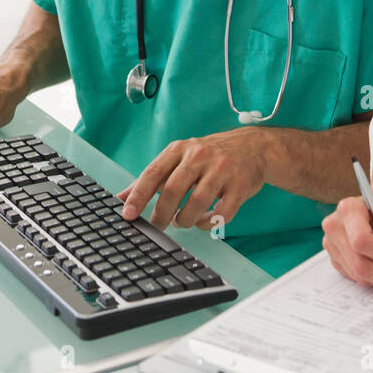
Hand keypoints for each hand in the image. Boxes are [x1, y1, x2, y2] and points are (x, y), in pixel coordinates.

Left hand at [118, 128, 269, 229]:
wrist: (253, 147)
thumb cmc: (209, 156)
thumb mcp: (178, 159)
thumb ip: (151, 179)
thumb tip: (120, 198)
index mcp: (180, 149)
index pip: (153, 173)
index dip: (139, 195)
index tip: (127, 214)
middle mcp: (200, 156)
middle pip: (173, 190)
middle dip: (161, 214)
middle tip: (157, 226)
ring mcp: (222, 169)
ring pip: (197, 203)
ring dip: (185, 220)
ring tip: (182, 221)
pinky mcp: (240, 185)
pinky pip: (221, 212)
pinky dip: (208, 223)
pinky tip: (204, 222)